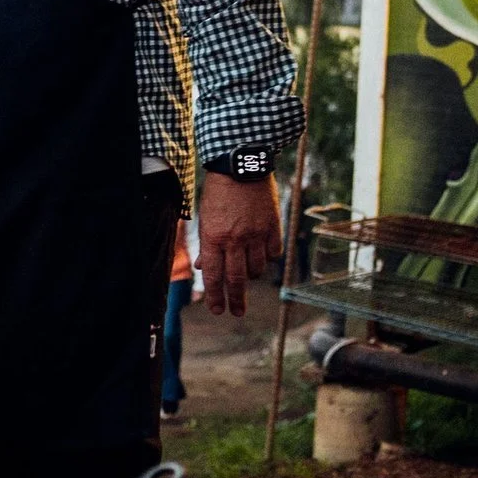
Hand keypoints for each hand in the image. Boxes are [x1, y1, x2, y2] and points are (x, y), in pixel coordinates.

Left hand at [195, 171, 281, 316]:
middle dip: (236, 300)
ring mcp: (257, 234)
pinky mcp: (273, 227)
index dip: (215, 296)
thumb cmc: (219, 191)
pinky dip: (267, 258)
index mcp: (214, 236)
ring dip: (250, 274)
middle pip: (236, 279)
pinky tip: (262, 253)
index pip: (214, 275)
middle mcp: (236, 239)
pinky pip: (273, 254)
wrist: (241, 164)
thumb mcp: (205, 216)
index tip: (218, 310)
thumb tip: (204, 267)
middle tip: (237, 313)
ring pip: (256, 268)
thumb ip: (207, 244)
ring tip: (246, 272)